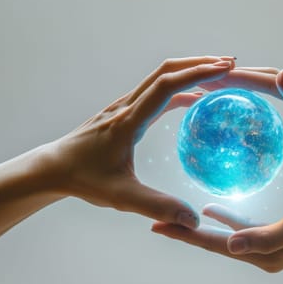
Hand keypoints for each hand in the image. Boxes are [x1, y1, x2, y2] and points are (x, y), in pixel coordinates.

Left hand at [47, 56, 235, 227]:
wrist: (53, 168)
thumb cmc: (84, 179)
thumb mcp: (122, 197)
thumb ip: (158, 207)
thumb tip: (193, 220)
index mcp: (129, 121)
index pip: (166, 86)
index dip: (196, 74)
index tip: (223, 69)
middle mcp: (127, 106)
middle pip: (166, 70)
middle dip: (199, 63)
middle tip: (229, 64)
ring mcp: (124, 106)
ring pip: (160, 77)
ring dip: (189, 71)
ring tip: (218, 76)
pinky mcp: (124, 113)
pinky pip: (156, 93)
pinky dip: (179, 89)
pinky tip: (193, 100)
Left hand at [151, 189, 282, 271]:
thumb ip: (264, 237)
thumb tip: (230, 246)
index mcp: (264, 254)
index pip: (216, 245)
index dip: (187, 236)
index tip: (158, 227)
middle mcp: (261, 253)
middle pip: (213, 243)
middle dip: (185, 233)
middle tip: (156, 224)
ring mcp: (267, 243)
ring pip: (223, 235)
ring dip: (199, 228)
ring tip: (175, 219)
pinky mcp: (272, 230)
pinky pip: (239, 226)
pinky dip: (223, 218)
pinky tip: (211, 208)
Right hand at [199, 68, 282, 188]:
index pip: (269, 80)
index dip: (241, 77)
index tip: (215, 78)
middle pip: (268, 78)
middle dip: (238, 76)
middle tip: (209, 80)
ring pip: (271, 87)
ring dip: (246, 84)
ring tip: (221, 88)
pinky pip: (276, 101)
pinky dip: (257, 98)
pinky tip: (246, 109)